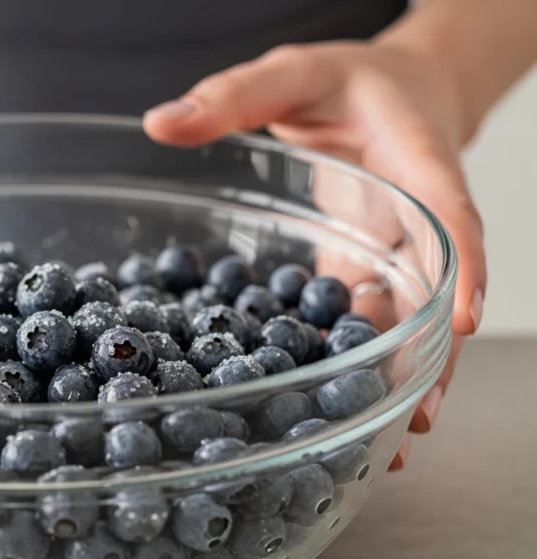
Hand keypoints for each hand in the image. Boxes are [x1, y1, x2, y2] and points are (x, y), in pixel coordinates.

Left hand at [144, 42, 486, 469]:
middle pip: (434, 292)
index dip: (459, 268)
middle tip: (417, 417)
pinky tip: (337, 401)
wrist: (382, 92)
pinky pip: (361, 318)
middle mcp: (413, 221)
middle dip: (429, 358)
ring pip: (402, 320)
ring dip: (395, 378)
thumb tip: (161, 123)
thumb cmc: (345, 80)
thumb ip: (233, 97)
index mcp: (417, 163)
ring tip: (386, 443)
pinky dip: (353, 361)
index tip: (458, 320)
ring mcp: (390, 253)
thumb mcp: (290, 74)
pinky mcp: (360, 270)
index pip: (449, 217)